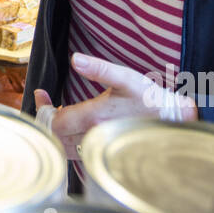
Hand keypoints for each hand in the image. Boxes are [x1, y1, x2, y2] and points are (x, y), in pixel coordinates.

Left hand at [33, 53, 196, 158]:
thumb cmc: (149, 98)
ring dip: (54, 130)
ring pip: (64, 146)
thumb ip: (99, 68)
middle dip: (45, 118)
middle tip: (45, 101)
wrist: (172, 121)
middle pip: (55, 136)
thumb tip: (76, 59)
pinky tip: (70, 125)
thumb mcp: (125, 78)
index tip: (41, 94)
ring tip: (55, 111)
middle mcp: (93, 136)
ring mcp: (99, 147)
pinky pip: (77, 153)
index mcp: (94, 118)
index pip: (54, 122)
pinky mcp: (105, 152)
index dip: (42, 108)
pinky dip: (66, 140)